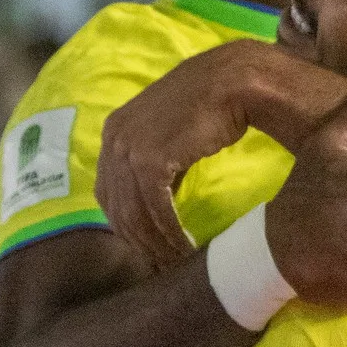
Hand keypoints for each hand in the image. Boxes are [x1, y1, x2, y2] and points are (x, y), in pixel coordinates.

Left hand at [99, 42, 271, 270]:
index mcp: (116, 130)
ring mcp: (128, 147)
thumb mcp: (174, 129)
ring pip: (133, 213)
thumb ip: (159, 155)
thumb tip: (162, 194)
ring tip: (175, 263)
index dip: (128, 224)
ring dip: (155, 244)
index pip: (110, 191)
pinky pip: (154, 209)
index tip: (150, 247)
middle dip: (139, 241)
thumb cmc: (214, 103)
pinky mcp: (150, 159)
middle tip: (162, 265)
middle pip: (116, 207)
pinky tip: (184, 248)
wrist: (237, 80)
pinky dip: (169, 234)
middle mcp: (114, 138)